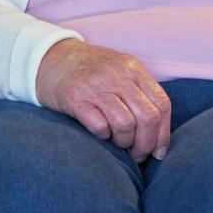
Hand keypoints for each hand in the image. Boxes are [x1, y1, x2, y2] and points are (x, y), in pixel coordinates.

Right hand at [34, 40, 171, 161]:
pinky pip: (100, 126)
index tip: (159, 151)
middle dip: (147, 143)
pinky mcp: (75, 98)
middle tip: (138, 154)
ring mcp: (96, 86)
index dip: (163, 133)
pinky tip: (101, 134)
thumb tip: (158, 134)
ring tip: (119, 144)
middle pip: (148, 117)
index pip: (162, 103)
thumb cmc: (88, 71)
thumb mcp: (118, 71)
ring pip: (126, 124)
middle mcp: (117, 75)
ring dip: (125, 142)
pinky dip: (104, 136)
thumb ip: (139, 93)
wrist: (48, 58)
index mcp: (132, 68)